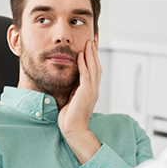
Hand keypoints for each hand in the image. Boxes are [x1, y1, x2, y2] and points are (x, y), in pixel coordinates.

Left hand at [58, 40, 101, 163]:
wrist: (73, 130)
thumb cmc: (70, 118)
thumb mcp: (72, 99)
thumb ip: (73, 89)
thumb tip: (70, 81)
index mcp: (91, 90)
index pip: (94, 69)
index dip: (93, 56)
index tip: (91, 45)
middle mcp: (93, 89)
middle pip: (97, 65)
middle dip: (95, 51)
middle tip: (94, 37)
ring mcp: (91, 91)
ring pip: (93, 68)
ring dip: (91, 54)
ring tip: (89, 41)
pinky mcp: (86, 93)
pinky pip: (86, 75)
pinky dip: (84, 64)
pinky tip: (82, 55)